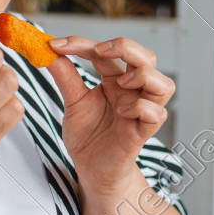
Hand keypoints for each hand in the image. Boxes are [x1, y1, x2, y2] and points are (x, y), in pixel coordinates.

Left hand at [45, 36, 175, 193]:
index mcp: (116, 80)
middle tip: (98, 51)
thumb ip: (65, 77)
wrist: (91, 170)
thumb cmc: (88, 137)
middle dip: (125, 47)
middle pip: (147, 57)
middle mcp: (133, 92)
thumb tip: (49, 51)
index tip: (56, 45)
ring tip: (119, 83)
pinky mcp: (143, 132)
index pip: (108, 51)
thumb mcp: (73, 102)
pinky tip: (122, 112)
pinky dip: (141, 107)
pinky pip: (156, 114)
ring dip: (142, 76)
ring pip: (164, 83)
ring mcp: (141, 112)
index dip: (83, 44)